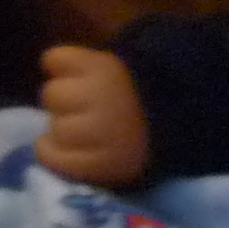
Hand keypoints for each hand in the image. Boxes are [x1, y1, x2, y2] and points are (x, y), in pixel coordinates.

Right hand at [33, 43, 150, 186]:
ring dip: (65, 95)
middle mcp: (95, 127)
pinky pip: (54, 59)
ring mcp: (93, 90)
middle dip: (65, 122)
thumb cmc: (144, 139)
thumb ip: (80, 164)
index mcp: (103, 161)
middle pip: (53, 125)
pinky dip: (59, 62)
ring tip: (85, 95)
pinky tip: (72, 70)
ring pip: (52, 94)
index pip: (48, 154)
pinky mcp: (93, 60)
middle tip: (87, 120)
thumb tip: (45, 149)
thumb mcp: (118, 168)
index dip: (56, 149)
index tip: (70, 146)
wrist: (183, 97)